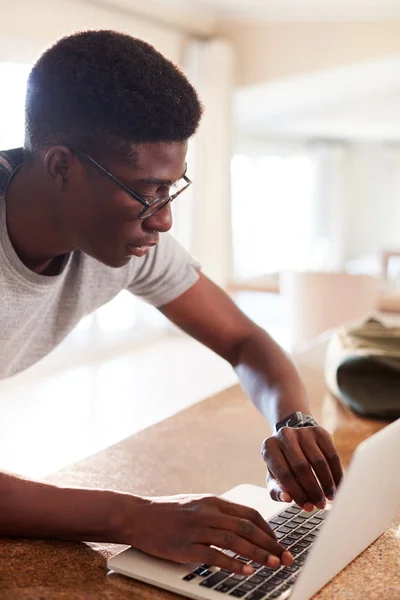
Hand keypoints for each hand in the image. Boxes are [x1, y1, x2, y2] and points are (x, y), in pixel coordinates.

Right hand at [125, 494, 292, 573]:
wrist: (137, 515)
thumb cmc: (167, 512)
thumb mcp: (195, 504)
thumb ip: (217, 513)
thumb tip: (243, 526)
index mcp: (212, 501)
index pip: (248, 514)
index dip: (268, 530)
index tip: (279, 543)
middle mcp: (207, 513)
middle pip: (247, 528)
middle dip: (271, 544)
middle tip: (286, 557)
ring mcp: (196, 529)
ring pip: (235, 541)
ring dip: (258, 554)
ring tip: (273, 565)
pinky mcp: (185, 547)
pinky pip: (214, 556)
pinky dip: (233, 564)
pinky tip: (246, 571)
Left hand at [261, 426, 342, 510]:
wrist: (293, 440)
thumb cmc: (283, 464)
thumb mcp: (274, 477)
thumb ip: (277, 490)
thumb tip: (286, 498)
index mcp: (269, 447)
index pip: (284, 474)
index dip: (297, 493)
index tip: (307, 507)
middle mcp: (284, 435)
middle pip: (302, 467)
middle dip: (313, 490)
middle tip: (320, 505)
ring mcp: (302, 431)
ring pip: (319, 461)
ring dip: (326, 483)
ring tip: (330, 497)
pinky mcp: (319, 432)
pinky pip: (331, 455)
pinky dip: (336, 473)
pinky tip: (337, 486)